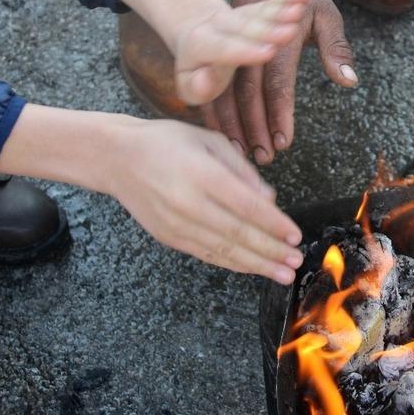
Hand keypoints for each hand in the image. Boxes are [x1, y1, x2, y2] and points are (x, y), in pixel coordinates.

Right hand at [0, 105, 303, 284]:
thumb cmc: (168, 142)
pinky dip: (233, 264)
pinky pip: (207, 254)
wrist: (117, 159)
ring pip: (224, 250)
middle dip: (271, 251)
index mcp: (200, 173)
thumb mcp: (210, 140)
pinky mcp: (169, 237)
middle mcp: (187, 203)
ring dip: (257, 265)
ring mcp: (176, 224)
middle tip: (296, 262)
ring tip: (283, 274)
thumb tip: (270, 201)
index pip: (245, 205)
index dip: (274, 224)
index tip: (296, 236)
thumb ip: (242, 170)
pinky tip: (254, 268)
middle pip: (237, 234)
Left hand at [173, 0, 311, 104]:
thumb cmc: (193, 68)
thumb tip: (205, 83)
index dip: (244, 51)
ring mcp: (238, 16)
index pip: (223, 48)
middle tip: (291, 32)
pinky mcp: (253, 10)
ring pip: (260, 12)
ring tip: (300, 9)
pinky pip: (270, 4)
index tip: (268, 52)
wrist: (192, 31)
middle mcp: (219, 25)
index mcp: (200, 43)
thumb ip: (195, 88)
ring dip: (281, 12)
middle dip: (268, 29)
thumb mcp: (184, 83)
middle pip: (245, 27)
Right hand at [206, 0, 356, 163]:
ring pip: (228, 92)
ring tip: (245, 152)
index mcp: (281, 38)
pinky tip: (227, 135)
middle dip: (255, 127)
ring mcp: (234, 48)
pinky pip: (216, 87)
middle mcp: (253, 45)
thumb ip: (336, 49)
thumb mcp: (326, 15)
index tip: (283, 140)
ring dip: (235, 125)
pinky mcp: (224, 53)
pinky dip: (219, 112)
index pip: (278, 82)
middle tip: (264, 157)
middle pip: (249, 93)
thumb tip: (348, 80)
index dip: (280, 113)